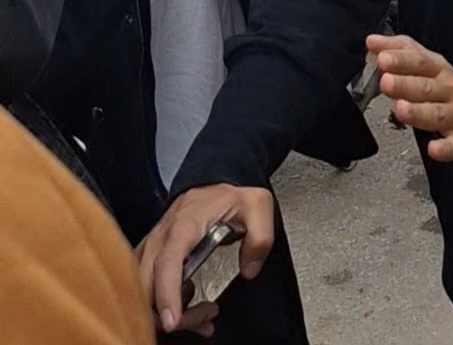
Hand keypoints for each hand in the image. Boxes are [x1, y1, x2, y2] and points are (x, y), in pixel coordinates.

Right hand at [138, 184, 274, 334]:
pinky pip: (147, 286)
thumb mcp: (257, 207)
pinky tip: (189, 303)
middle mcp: (162, 237)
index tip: (172, 321)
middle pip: (149, 286)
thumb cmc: (230, 194)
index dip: (167, 294)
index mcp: (184, 226)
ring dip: (167, 311)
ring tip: (203, 314)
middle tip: (205, 317)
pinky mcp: (153, 255)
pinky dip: (164, 303)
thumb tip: (250, 269)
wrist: (215, 180)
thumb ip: (259, 239)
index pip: (168, 263)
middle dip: (171, 313)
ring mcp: (154, 247)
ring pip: (143, 290)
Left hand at [370, 34, 452, 166]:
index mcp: (440, 70)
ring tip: (400, 109)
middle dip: (405, 85)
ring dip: (419, 112)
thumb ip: (400, 52)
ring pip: (438, 115)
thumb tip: (373, 41)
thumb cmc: (446, 91)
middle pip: (426, 87)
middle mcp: (451, 89)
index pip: (420, 61)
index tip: (383, 59)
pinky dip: (446, 148)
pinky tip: (433, 148)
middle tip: (386, 83)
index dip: (401, 60)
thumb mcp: (427, 66)